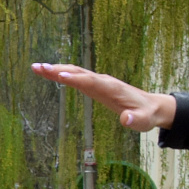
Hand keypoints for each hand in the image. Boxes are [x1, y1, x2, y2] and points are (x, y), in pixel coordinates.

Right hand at [31, 63, 176, 132]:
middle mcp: (103, 81)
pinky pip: (76, 76)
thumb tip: (125, 119)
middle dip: (58, 70)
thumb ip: (135, 120)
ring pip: (75, 72)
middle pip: (78, 72)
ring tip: (37, 68)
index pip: (91, 81)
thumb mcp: (143, 121)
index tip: (60, 76)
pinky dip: (61, 73)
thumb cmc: (146, 114)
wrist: (151, 106)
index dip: (76, 79)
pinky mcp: (94, 85)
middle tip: (38, 67)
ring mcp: (98, 82)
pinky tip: (49, 73)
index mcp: (112, 88)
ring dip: (56, 69)